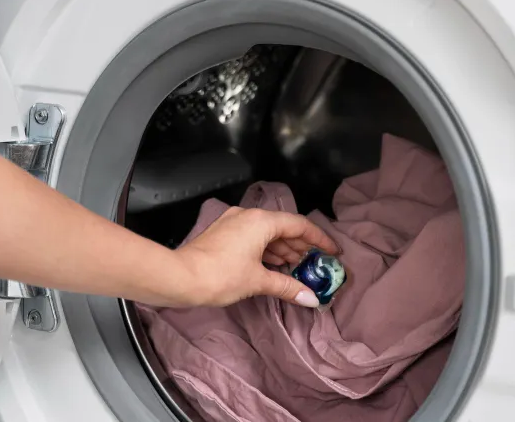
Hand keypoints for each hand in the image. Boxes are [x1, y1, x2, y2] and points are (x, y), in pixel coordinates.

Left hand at [173, 207, 339, 307]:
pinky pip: (253, 238)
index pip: (298, 224)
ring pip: (267, 233)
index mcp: (261, 221)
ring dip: (283, 250)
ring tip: (298, 269)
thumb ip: (287, 287)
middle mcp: (248, 215)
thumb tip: (311, 298)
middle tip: (316, 265)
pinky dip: (266, 251)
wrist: (181, 277)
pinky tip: (274, 267)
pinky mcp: (223, 233)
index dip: (319, 238)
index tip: (332, 251)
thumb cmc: (221, 275)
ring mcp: (233, 223)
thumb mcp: (258, 281)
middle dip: (301, 246)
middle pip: (283, 227)